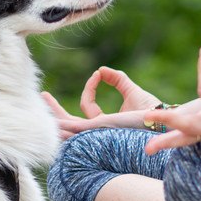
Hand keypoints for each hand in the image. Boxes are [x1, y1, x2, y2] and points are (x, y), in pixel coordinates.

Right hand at [42, 66, 161, 139]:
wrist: (160, 118)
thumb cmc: (150, 110)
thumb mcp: (130, 90)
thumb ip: (116, 79)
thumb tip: (102, 69)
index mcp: (104, 123)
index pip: (88, 106)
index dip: (90, 88)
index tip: (97, 74)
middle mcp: (98, 130)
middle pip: (71, 121)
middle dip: (56, 110)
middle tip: (43, 96)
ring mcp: (96, 131)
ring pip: (69, 127)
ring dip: (54, 117)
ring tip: (41, 105)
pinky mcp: (98, 128)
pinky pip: (76, 126)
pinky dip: (63, 124)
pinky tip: (52, 122)